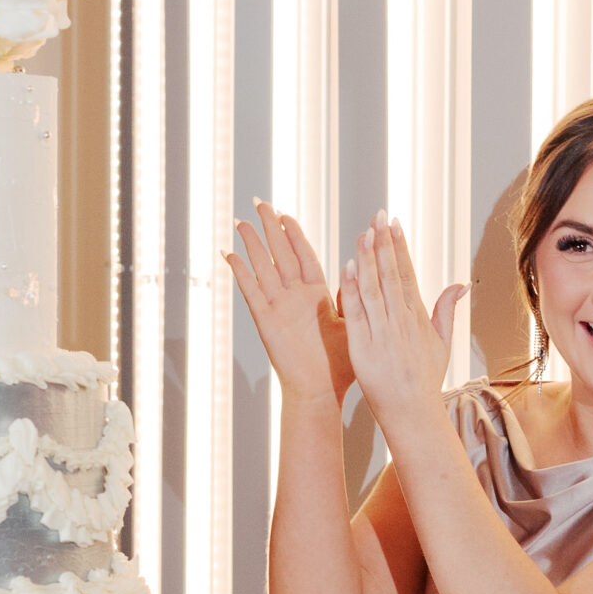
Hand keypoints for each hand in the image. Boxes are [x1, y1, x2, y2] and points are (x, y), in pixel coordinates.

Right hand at [226, 202, 352, 407]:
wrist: (322, 391)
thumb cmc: (339, 365)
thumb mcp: (351, 323)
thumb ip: (351, 297)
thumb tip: (362, 270)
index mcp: (315, 295)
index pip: (303, 255)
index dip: (293, 233)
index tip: (285, 213)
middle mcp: (294, 297)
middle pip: (280, 253)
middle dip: (270, 227)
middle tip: (259, 202)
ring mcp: (278, 307)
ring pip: (263, 267)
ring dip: (252, 244)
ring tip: (242, 221)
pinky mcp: (266, 321)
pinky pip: (252, 292)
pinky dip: (241, 273)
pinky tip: (230, 255)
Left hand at [341, 212, 466, 441]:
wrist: (412, 412)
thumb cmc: (425, 380)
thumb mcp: (442, 343)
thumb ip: (447, 310)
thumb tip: (460, 284)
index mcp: (417, 317)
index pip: (407, 273)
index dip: (400, 246)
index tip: (394, 223)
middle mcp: (401, 321)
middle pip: (391, 274)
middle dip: (384, 243)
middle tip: (378, 215)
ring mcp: (383, 333)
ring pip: (374, 288)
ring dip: (368, 259)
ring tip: (363, 233)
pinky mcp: (363, 346)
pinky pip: (357, 313)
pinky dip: (352, 290)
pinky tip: (348, 268)